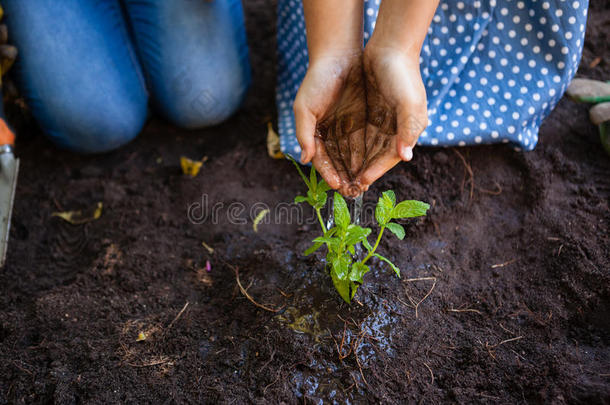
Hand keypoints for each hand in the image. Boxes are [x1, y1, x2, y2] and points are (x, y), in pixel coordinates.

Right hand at [293, 52, 367, 195]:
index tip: (336, 185)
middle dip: (344, 177)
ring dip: (357, 170)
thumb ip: (304, 134)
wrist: (340, 55)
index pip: (322, 159)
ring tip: (363, 185)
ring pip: (352, 154)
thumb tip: (305, 159)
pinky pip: (366, 142)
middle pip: (338, 161)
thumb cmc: (318, 80)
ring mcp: (347, 127)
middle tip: (351, 192)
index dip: (328, 173)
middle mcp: (330, 133)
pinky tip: (373, 167)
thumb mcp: (305, 107)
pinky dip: (368, 155)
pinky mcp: (362, 120)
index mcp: (315, 132)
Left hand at [356, 45, 427, 188]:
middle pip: (378, 155)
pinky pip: (360, 134)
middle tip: (349, 185)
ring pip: (368, 147)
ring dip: (357, 160)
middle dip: (365, 169)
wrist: (391, 46)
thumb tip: (406, 156)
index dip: (376, 169)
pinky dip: (352, 144)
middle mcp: (397, 128)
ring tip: (343, 173)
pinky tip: (340, 153)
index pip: (390, 157)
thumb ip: (408, 129)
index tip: (361, 180)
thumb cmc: (402, 74)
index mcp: (409, 129)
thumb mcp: (409, 102)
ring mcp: (384, 120)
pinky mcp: (372, 112)